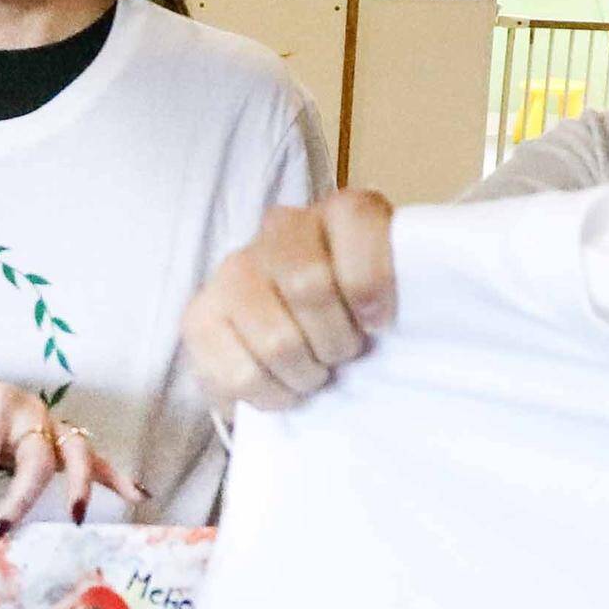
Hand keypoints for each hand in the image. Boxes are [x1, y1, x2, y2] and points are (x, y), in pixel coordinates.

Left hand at [0, 382, 128, 531]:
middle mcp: (29, 414)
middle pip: (36, 457)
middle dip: (20, 499)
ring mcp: (52, 426)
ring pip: (75, 451)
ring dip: (78, 485)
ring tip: (77, 516)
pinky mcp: (64, 442)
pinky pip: (95, 459)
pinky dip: (116, 477)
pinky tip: (138, 496)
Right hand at [183, 192, 399, 411]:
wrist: (295, 343)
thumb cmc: (357, 318)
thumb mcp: (395, 293)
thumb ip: (410, 285)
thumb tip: (406, 321)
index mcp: (340, 213)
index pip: (355, 219)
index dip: (370, 281)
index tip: (380, 324)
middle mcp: (280, 230)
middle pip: (309, 286)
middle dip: (337, 341)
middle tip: (342, 355)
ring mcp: (233, 270)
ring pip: (277, 339)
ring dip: (305, 373)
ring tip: (313, 373)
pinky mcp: (199, 317)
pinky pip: (239, 373)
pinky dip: (271, 395)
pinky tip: (282, 387)